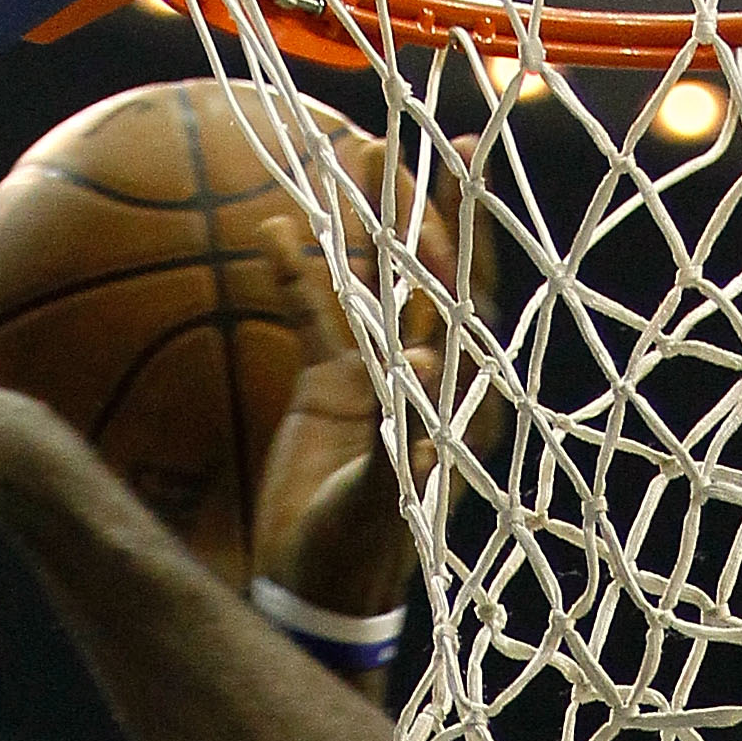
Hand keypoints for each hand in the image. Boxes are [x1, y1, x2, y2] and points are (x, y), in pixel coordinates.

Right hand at [248, 167, 426, 627]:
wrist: (315, 595)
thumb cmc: (357, 560)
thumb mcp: (380, 505)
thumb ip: (399, 439)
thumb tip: (425, 365)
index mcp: (453, 401)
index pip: (467, 297)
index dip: (468, 230)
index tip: (466, 163)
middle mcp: (422, 379)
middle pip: (421, 274)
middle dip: (411, 207)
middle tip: (388, 144)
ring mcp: (376, 377)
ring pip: (370, 283)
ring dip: (356, 226)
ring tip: (341, 159)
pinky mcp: (331, 388)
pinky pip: (313, 315)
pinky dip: (295, 275)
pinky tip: (273, 230)